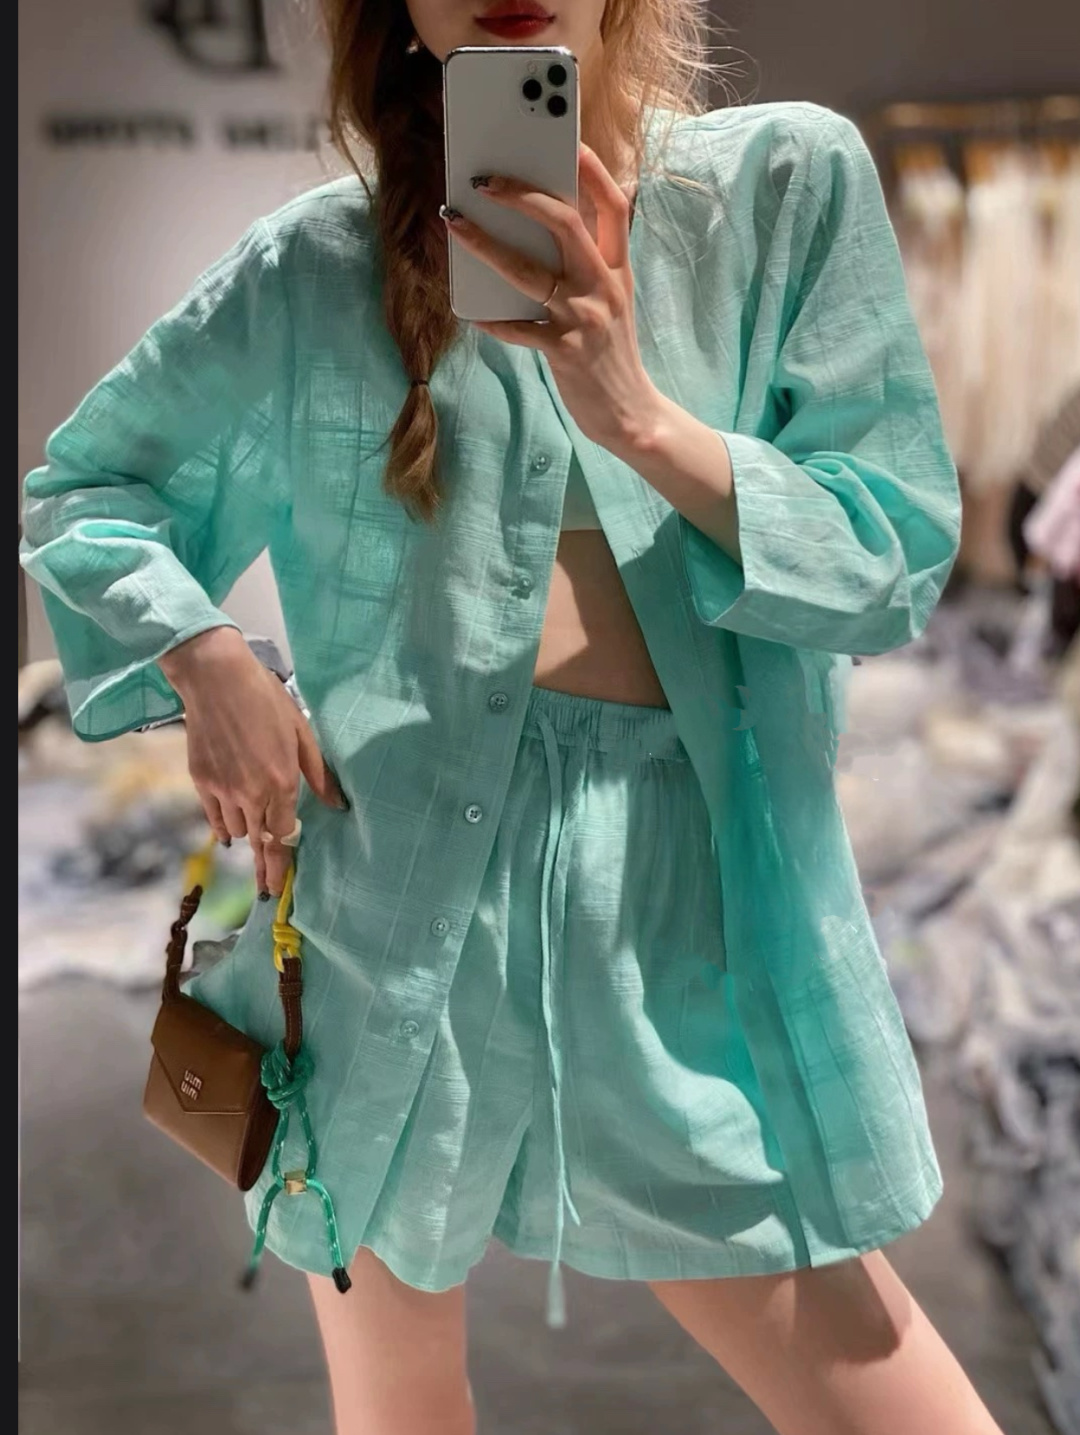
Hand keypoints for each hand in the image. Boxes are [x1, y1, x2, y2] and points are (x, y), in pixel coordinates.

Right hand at [159, 627, 346, 896]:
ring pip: (237, 830)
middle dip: (265, 866)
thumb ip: (319, 774)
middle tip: (269, 889)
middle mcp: (250, 793)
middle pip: (259, 841)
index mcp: (280, 782)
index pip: (283, 834)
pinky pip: (215, 817)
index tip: (283, 884)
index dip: (284, 858)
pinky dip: (225, 824)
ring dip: (248, 833)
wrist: (215, 679)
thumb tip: (338, 805)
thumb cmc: (265, 698)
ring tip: (255, 836)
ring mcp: (222, 789)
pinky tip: (232, 828)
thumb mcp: (301, 732)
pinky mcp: (200, 781)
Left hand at [441, 143, 661, 449]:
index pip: (614, 205)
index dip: (591, 169)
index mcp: (617, 268)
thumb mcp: (613, 300)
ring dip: (486, 244)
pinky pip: (517, 328)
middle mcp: (603, 286)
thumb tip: (547, 222)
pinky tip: (472, 312)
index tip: (567, 139)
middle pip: (565, 222)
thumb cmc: (611, 352)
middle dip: (522, 194)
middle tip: (484, 179)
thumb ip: (590, 263)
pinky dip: (492, 319)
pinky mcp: (564, 352)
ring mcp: (583, 318)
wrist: (631, 414)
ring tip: (454, 223)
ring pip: (529, 270)